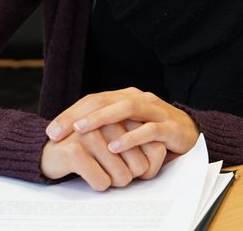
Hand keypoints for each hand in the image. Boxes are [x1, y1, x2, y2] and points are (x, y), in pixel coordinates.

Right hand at [40, 121, 153, 189]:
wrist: (51, 152)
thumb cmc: (92, 149)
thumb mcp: (119, 140)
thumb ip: (141, 143)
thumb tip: (155, 160)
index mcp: (123, 115)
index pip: (156, 150)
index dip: (148, 168)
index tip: (137, 170)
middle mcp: (109, 121)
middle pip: (140, 166)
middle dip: (129, 176)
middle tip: (113, 171)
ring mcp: (91, 134)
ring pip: (122, 177)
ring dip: (112, 181)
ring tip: (100, 170)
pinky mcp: (75, 151)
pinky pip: (102, 182)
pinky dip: (98, 184)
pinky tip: (88, 174)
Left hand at [45, 87, 198, 162]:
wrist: (191, 133)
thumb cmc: (153, 132)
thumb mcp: (126, 126)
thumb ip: (105, 125)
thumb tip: (70, 134)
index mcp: (125, 96)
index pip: (93, 99)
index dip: (70, 113)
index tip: (50, 131)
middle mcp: (139, 98)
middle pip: (104, 100)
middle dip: (78, 116)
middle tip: (58, 132)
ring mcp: (155, 110)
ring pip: (125, 109)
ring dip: (100, 119)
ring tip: (80, 130)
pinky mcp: (169, 127)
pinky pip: (148, 130)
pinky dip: (130, 138)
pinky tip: (114, 146)